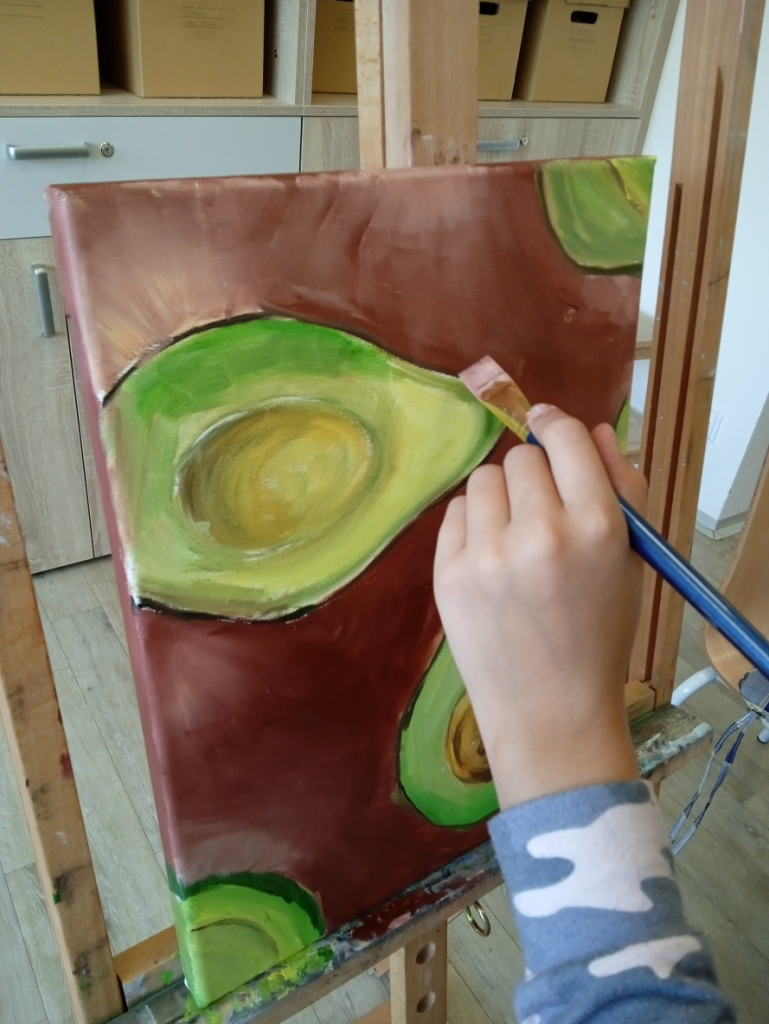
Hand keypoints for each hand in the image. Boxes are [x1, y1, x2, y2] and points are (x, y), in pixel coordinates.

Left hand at [433, 404, 647, 809]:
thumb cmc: (599, 635)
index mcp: (598, 527)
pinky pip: (455, 512)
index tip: (546, 423)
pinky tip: (490, 558)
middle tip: (542, 515)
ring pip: (484, 480)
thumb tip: (592, 429)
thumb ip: (621, 488)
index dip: (555, 426)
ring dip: (501, 498)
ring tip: (514, 539)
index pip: (565, 438)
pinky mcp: (448, 574)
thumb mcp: (631, 562)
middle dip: (533, 477)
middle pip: (521, 459)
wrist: (551, 710)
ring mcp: (488, 555)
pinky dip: (473, 524)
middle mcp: (541, 533)